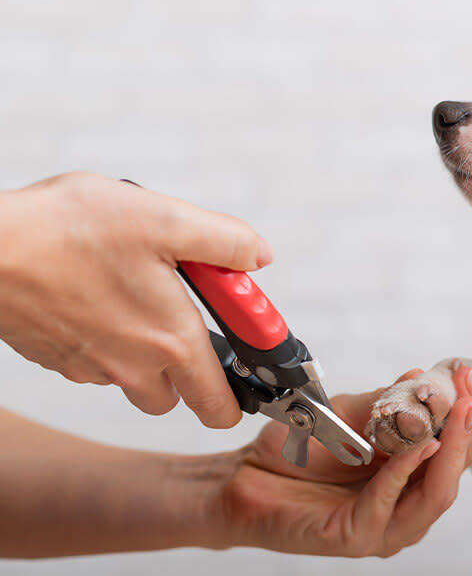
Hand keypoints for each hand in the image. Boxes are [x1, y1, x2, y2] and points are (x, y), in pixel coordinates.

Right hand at [0, 172, 271, 426]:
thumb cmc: (68, 232)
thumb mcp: (166, 220)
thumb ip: (224, 242)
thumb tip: (258, 256)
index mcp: (172, 342)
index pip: (220, 406)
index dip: (242, 395)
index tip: (246, 365)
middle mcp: (134, 367)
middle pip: (179, 396)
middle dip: (192, 366)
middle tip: (185, 314)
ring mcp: (91, 368)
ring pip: (135, 380)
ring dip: (147, 351)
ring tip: (137, 292)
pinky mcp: (58, 358)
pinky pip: (97, 363)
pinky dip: (108, 339)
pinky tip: (98, 294)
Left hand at [213, 365, 471, 556]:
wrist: (244, 476)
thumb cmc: (298, 450)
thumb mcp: (348, 414)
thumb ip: (385, 402)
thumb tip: (421, 377)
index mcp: (412, 477)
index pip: (458, 448)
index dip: (470, 412)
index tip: (468, 375)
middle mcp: (406, 505)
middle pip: (455, 472)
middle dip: (468, 429)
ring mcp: (385, 526)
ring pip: (435, 495)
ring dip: (450, 451)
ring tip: (458, 414)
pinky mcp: (356, 538)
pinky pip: (389, 503)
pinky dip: (405, 471)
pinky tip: (418, 445)